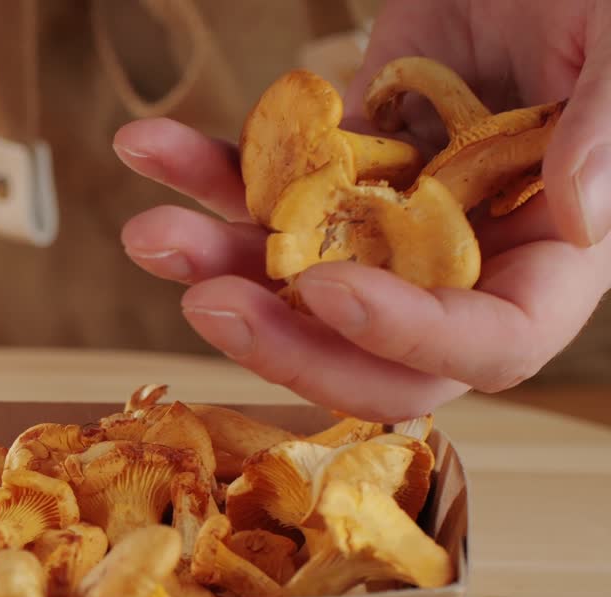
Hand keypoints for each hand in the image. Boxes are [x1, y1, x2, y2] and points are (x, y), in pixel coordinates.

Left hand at [112, 0, 610, 421]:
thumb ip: (608, 132)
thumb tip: (584, 219)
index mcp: (551, 257)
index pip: (490, 340)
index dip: (407, 334)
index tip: (330, 290)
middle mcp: (464, 258)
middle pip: (373, 348)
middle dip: (285, 341)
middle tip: (209, 305)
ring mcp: (389, 217)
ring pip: (298, 277)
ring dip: (217, 264)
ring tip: (149, 233)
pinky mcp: (335, 167)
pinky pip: (264, 187)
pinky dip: (203, 173)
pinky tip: (148, 149)